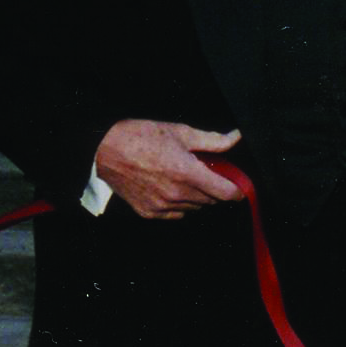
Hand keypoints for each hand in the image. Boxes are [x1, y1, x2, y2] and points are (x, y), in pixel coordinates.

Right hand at [95, 119, 242, 219]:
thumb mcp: (181, 132)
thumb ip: (213, 140)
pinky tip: (173, 188)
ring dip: (198, 196)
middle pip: (211, 200)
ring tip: (187, 177)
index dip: (237, 191)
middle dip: (216, 188)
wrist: (105, 149)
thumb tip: (236, 137)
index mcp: (188, 174)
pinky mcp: (148, 212)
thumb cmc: (142, 136)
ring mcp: (162, 206)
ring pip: (194, 207)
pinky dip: (180, 204)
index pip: (225, 193)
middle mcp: (177, 194)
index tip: (240, 188)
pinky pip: (176, 214)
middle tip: (209, 172)